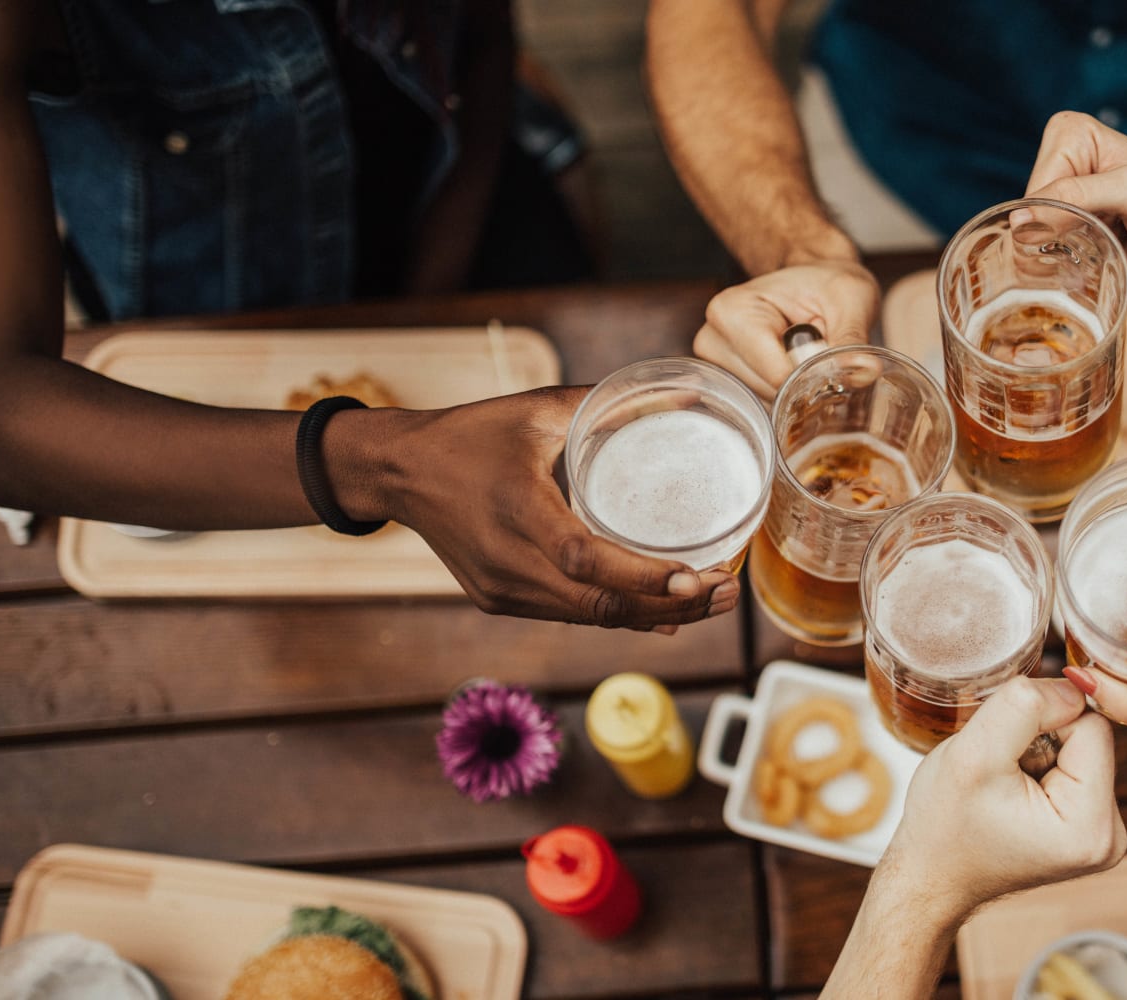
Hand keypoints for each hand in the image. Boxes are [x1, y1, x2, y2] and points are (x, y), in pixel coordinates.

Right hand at [331, 387, 738, 629]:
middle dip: (670, 606)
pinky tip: (661, 613)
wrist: (399, 472)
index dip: (642, 577)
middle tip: (727, 593)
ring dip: (651, 617)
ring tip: (709, 603)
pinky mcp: (499, 601)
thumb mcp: (538, 410)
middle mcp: (507, 561)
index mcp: (516, 509)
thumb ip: (612, 405)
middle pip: (598, 605)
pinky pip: (569, 615)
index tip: (697, 578)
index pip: (586, 558)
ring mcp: (502, 590)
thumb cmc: (472, 434)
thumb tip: (690, 396)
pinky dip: (617, 616)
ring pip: (587, 619)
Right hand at [693, 259, 879, 398]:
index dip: (814, 377)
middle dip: (806, 382)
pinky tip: (794, 367)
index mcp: (733, 312)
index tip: (836, 360)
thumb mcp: (850, 299)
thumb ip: (852, 337)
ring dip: (798, 388)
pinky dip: (789, 394)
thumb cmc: (829, 284)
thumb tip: (866, 371)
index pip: (775, 374)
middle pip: (770, 392)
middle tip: (821, 347)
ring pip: (769, 404)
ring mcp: (716, 365)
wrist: (816, 283)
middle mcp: (713, 340)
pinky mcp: (727, 383)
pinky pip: (766, 406)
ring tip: (806, 353)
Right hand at [880, 678, 1126, 916]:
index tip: (1003, 747)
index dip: (1044, 718)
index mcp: (1091, 826)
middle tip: (999, 770)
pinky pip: (1073, 765)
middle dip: (1041, 737)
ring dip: (1037, 749)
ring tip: (1002, 782)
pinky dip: (1039, 765)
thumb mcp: (974, 754)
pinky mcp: (1087, 824)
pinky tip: (1012, 789)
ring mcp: (1101, 832)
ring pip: (1079, 746)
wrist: (931, 876)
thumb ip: (1025, 706)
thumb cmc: (944, 827)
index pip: (1092, 725)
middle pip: (1090, 735)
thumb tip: (1074, 685)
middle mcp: (1110, 835)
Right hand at [1025, 111, 1126, 293]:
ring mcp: (1067, 200)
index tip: (1101, 227)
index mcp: (1072, 135)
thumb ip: (1077, 198)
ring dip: (1058, 258)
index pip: (1034, 191)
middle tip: (1102, 243)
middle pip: (1028, 217)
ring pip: (1031, 239)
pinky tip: (1092, 267)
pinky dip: (1061, 269)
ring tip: (1100, 254)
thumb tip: (1020, 218)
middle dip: (1055, 240)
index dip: (1057, 220)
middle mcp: (1064, 163)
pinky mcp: (1073, 229)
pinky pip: (1044, 255)